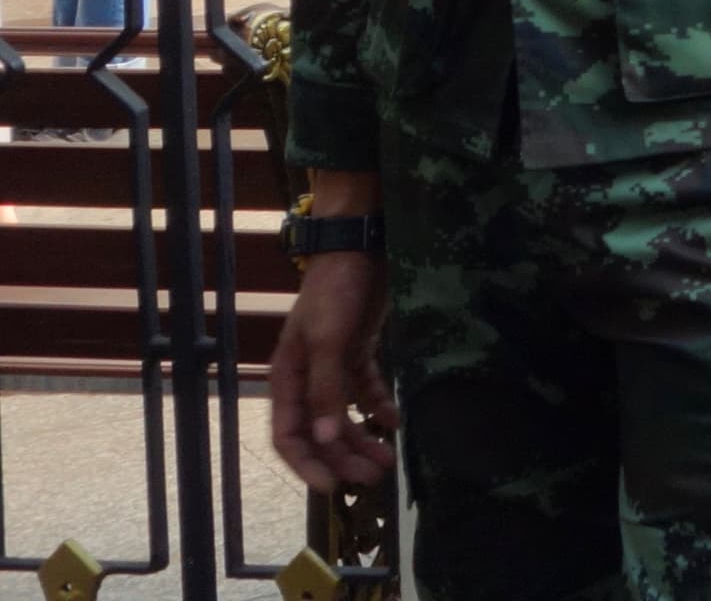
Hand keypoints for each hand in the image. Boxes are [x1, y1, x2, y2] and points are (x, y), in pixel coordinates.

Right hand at [269, 251, 397, 488]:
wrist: (361, 248)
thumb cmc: (336, 292)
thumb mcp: (327, 340)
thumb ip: (326, 389)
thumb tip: (325, 439)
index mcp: (287, 379)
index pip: (289, 435)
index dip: (307, 464)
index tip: (331, 489)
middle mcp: (306, 379)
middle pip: (320, 432)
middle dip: (343, 458)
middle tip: (373, 477)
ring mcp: (332, 367)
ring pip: (344, 416)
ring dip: (362, 438)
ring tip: (387, 458)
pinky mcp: (357, 353)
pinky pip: (365, 391)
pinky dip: (378, 408)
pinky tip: (396, 422)